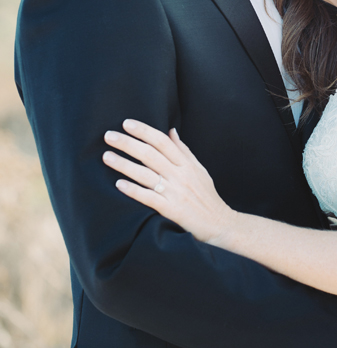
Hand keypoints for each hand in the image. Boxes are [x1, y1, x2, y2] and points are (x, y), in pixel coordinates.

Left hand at [103, 120, 233, 242]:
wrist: (219, 224)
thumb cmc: (207, 196)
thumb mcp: (199, 169)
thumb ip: (183, 151)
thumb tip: (171, 131)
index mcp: (186, 164)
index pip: (163, 142)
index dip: (144, 131)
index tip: (127, 123)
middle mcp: (180, 175)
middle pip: (150, 154)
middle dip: (128, 143)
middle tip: (108, 135)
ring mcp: (175, 192)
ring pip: (146, 174)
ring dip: (124, 164)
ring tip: (107, 156)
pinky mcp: (171, 210)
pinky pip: (149, 198)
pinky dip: (134, 190)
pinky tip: (119, 184)